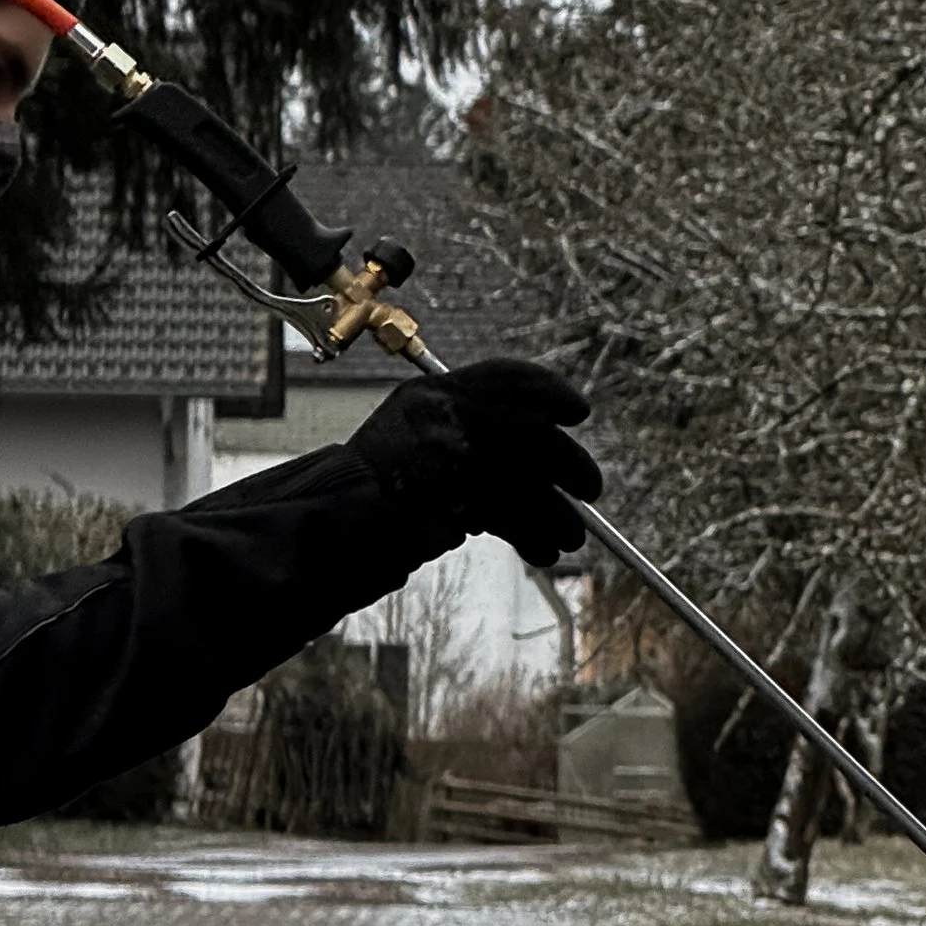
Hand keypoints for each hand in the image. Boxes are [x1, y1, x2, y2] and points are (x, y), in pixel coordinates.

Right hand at [349, 358, 600, 567]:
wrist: (333, 523)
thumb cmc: (374, 486)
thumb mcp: (413, 435)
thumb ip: (465, 429)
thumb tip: (538, 450)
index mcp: (430, 392)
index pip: (503, 376)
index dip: (549, 390)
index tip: (578, 410)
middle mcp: (439, 414)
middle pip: (528, 429)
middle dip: (569, 461)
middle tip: (592, 486)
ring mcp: (443, 453)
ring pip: (526, 478)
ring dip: (557, 512)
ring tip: (572, 536)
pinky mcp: (449, 496)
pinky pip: (511, 514)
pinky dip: (534, 533)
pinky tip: (544, 550)